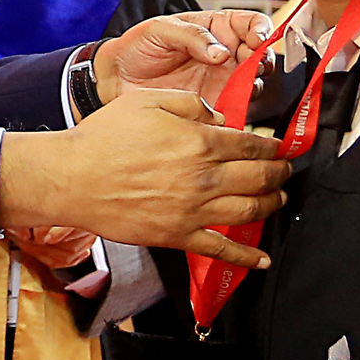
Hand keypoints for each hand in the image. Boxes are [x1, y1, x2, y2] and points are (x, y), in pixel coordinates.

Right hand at [0, 87, 286, 268]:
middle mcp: (203, 178)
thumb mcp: (148, 100)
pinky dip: (246, 256)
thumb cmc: (104, 137)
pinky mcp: (178, 236)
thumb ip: (190, 104)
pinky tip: (262, 259)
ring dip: (271, 205)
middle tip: (286, 171)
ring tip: (278, 199)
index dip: (273, 147)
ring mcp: (193, 211)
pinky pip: (221, 249)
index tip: (280, 147)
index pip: (252, 146)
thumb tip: (219, 118)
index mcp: (200, 142)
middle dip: (280, 174)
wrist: (73, 178)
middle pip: (259, 178)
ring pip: (249, 211)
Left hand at [96, 10, 276, 105]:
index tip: (258, 39)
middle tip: (254, 65)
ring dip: (255, 85)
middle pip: (261, 56)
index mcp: (217, 29)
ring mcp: (222, 82)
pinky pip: (237, 110)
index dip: (261, 30)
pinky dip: (240, 111)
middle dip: (264, 60)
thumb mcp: (161, 30)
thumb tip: (221, 53)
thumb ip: (192, 37)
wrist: (116, 78)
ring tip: (243, 86)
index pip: (252, 24)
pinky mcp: (215, 107)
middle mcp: (226, 55)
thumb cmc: (138, 47)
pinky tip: (230, 107)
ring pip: (255, 84)